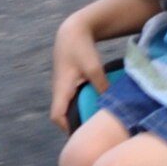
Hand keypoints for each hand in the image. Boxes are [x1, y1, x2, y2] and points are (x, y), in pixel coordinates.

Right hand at [50, 14, 106, 128]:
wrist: (73, 31)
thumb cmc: (80, 48)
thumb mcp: (93, 66)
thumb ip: (101, 84)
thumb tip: (110, 101)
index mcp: (61, 89)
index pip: (56, 116)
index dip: (66, 127)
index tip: (81, 134)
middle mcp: (59, 91)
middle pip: (62, 115)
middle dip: (74, 124)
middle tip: (91, 132)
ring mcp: (63, 87)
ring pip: (67, 107)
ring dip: (78, 114)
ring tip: (95, 122)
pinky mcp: (69, 82)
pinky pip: (72, 99)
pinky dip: (82, 104)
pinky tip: (96, 105)